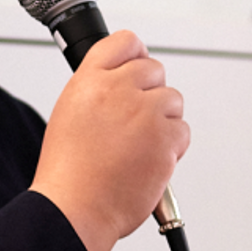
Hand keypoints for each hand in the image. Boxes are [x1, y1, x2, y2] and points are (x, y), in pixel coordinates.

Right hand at [30, 31, 188, 250]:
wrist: (75, 208)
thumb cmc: (68, 172)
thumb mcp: (69, 114)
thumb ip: (97, 91)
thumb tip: (123, 82)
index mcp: (89, 81)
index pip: (124, 42)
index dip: (136, 55)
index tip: (138, 67)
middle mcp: (117, 90)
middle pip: (155, 70)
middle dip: (151, 93)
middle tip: (137, 121)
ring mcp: (144, 113)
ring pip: (173, 100)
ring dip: (163, 121)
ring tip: (139, 146)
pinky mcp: (164, 140)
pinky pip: (183, 131)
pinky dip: (172, 147)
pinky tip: (148, 160)